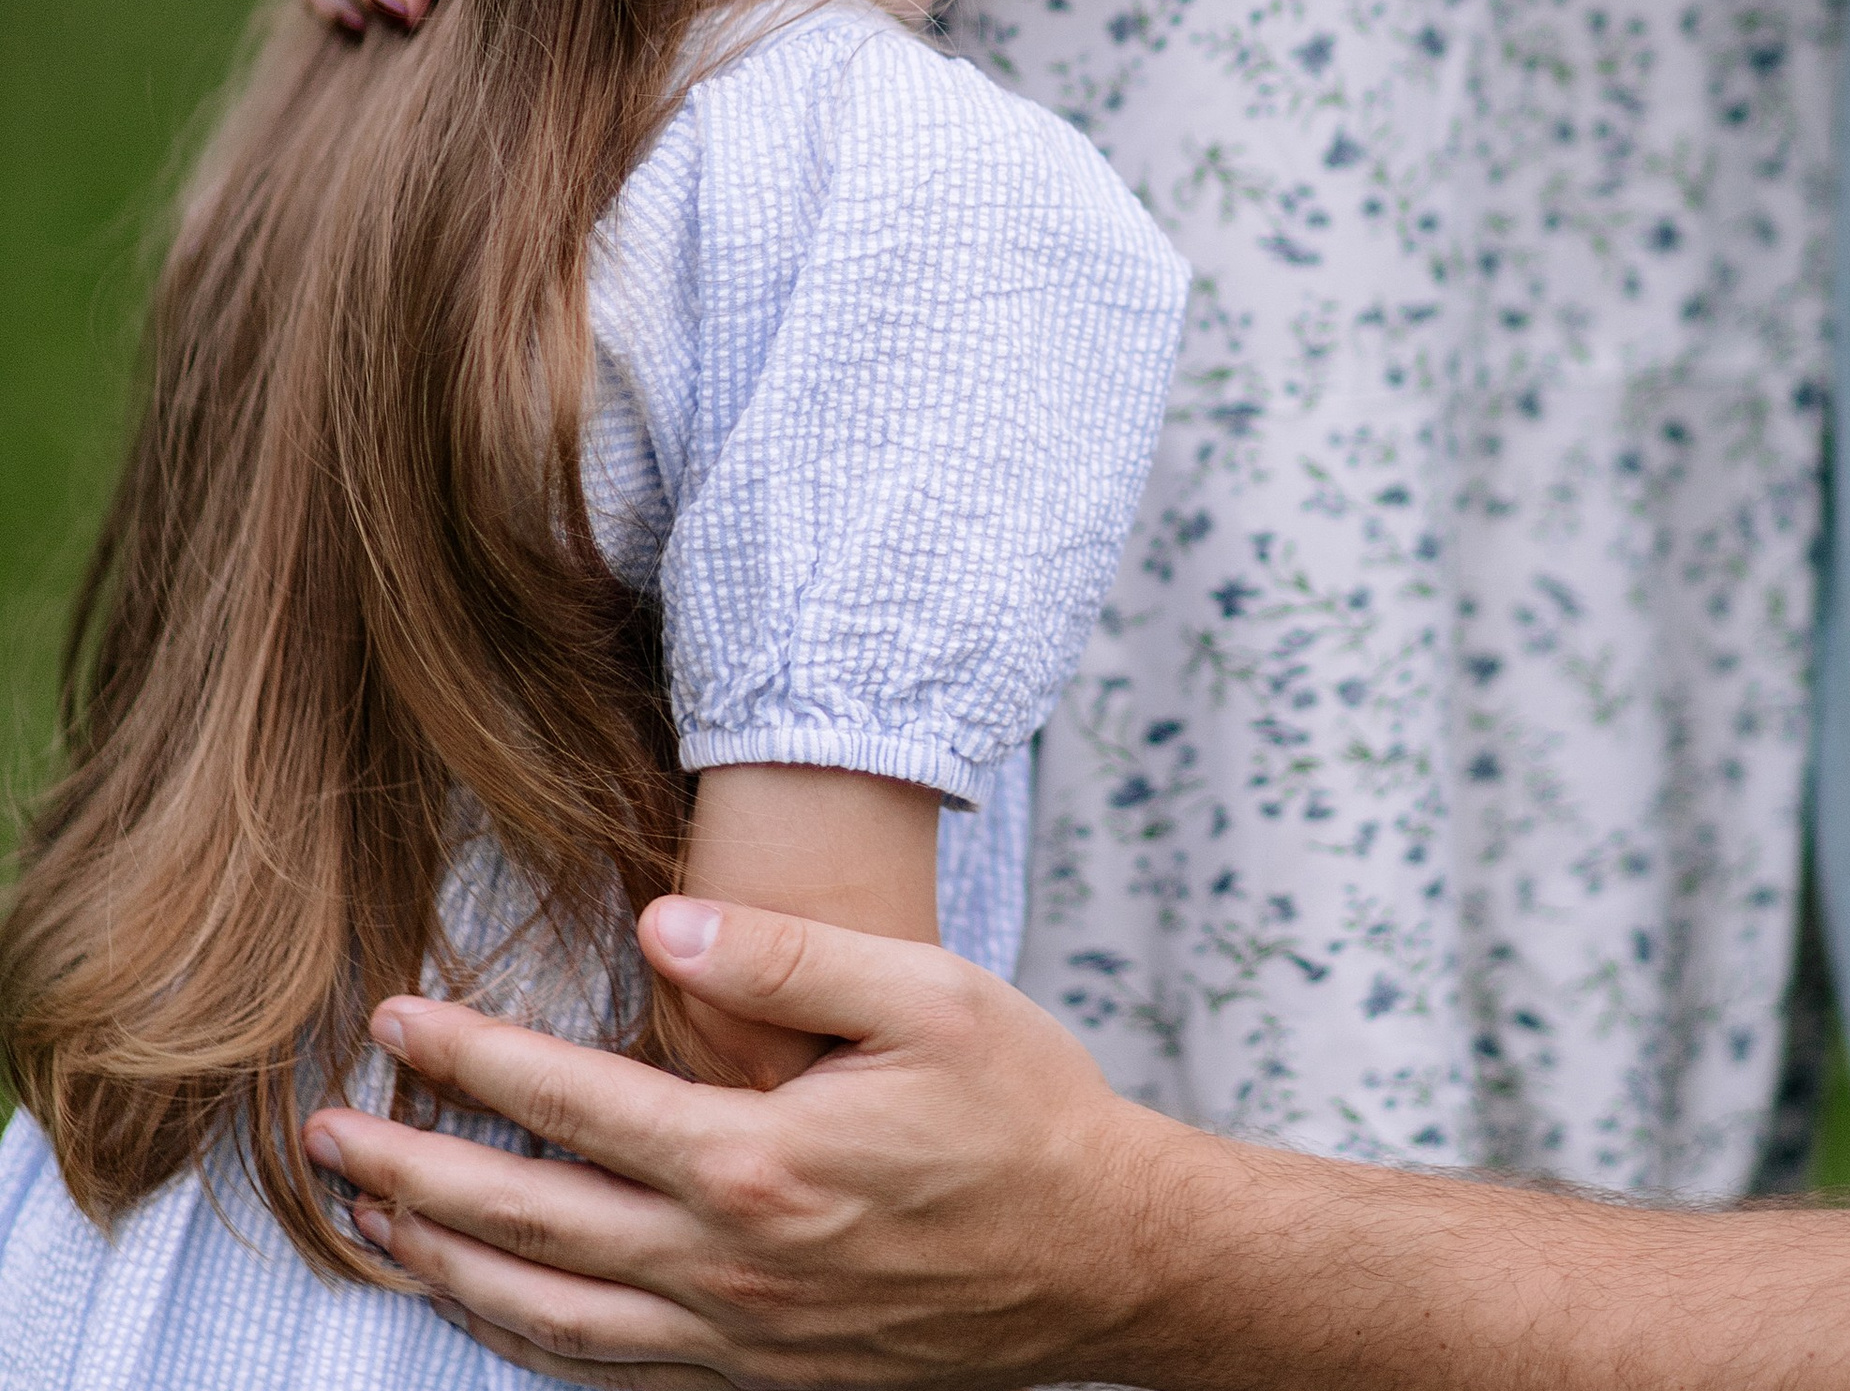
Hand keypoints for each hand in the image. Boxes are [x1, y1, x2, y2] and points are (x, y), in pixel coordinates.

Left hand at [302, 898, 1216, 1389]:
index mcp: (761, 1161)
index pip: (574, 1103)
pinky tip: (492, 1308)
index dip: (471, 1058)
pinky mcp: (763, 1378)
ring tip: (373, 1225)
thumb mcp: (930, 997)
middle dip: (411, 1174)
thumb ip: (787, 959)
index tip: (394, 1018)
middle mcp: (731, 1264)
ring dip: (445, 1268)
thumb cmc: (1025, 1107)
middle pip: (528, 1220)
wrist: (1106, 1255)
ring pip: (548, 1316)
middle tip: (321, 1137)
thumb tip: (661, 927)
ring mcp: (741, 1338)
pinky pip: (609, 1373)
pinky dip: (526, 1342)